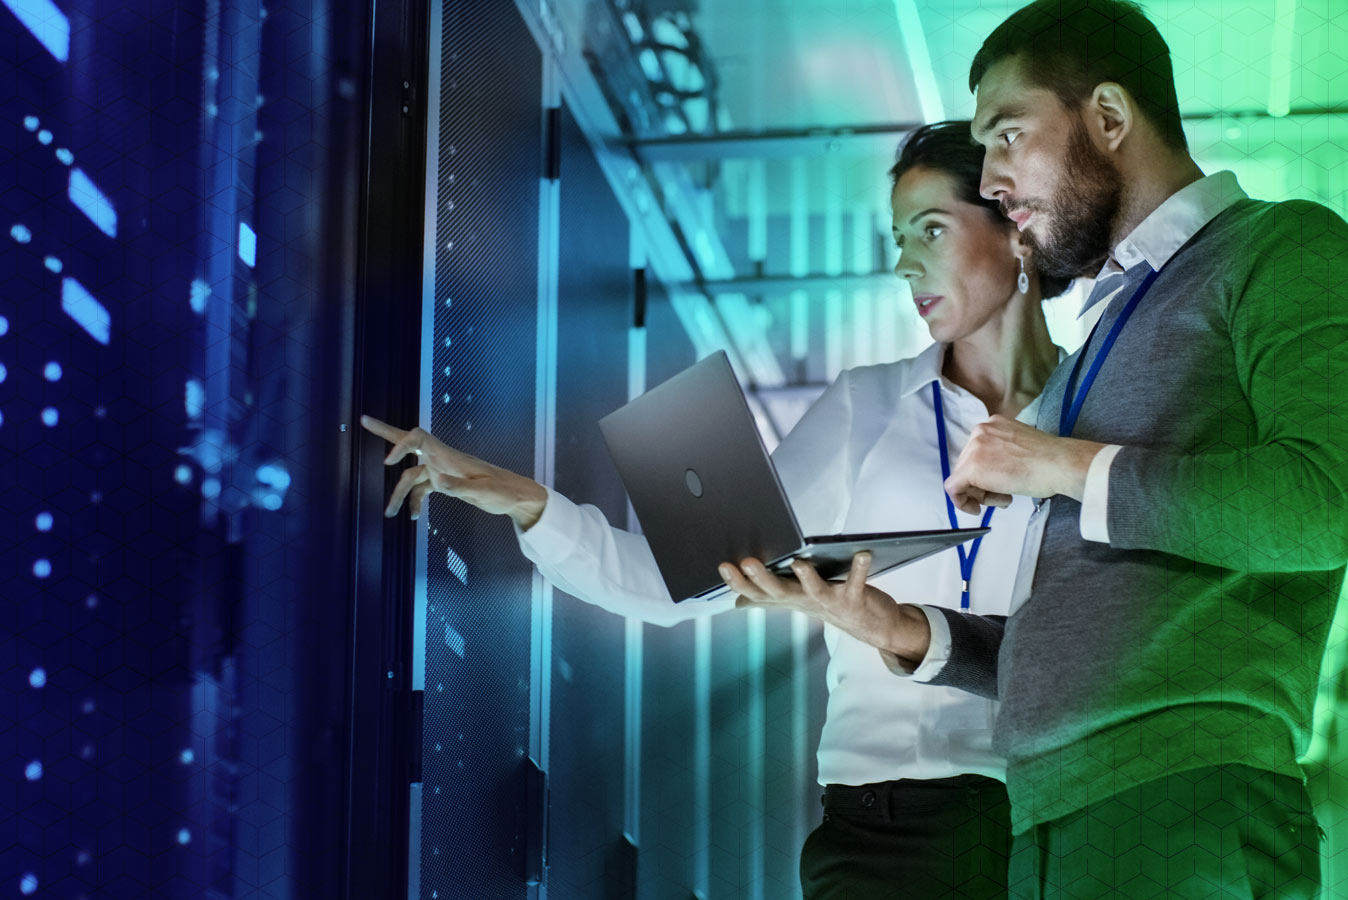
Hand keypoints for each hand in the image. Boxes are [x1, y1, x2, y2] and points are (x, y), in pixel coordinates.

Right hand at [359, 415, 547, 527]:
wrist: (516, 496)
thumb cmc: (503, 491)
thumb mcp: (484, 492)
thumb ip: (459, 487)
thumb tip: (437, 483)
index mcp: (449, 456)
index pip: (418, 438)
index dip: (401, 444)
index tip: (389, 462)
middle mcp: (442, 459)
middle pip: (409, 442)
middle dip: (385, 433)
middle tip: (363, 420)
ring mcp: (442, 470)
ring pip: (411, 476)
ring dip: (398, 494)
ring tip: (388, 513)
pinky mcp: (445, 482)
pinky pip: (422, 489)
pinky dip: (415, 501)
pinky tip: (414, 517)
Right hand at [719, 552, 931, 663]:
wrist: (872, 627)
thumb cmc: (831, 605)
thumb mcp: (797, 601)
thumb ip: (768, 598)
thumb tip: (738, 601)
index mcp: (790, 598)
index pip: (758, 592)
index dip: (739, 582)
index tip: (722, 566)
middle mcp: (806, 601)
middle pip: (780, 592)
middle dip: (762, 579)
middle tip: (747, 562)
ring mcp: (831, 602)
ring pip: (815, 591)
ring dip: (807, 578)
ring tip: (798, 562)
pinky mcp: (855, 598)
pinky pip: (857, 582)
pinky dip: (860, 568)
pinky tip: (863, 553)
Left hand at [944, 415, 1105, 514]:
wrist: (1059, 464)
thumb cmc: (1049, 462)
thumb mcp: (1020, 449)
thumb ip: (1001, 454)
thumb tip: (992, 472)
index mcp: (993, 424)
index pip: (977, 453)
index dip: (984, 475)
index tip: (995, 486)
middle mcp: (980, 431)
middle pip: (967, 465)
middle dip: (981, 486)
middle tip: (1002, 496)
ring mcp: (974, 447)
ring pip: (962, 477)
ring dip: (981, 494)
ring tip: (1005, 498)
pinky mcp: (971, 467)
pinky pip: (953, 488)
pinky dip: (961, 501)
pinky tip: (977, 509)